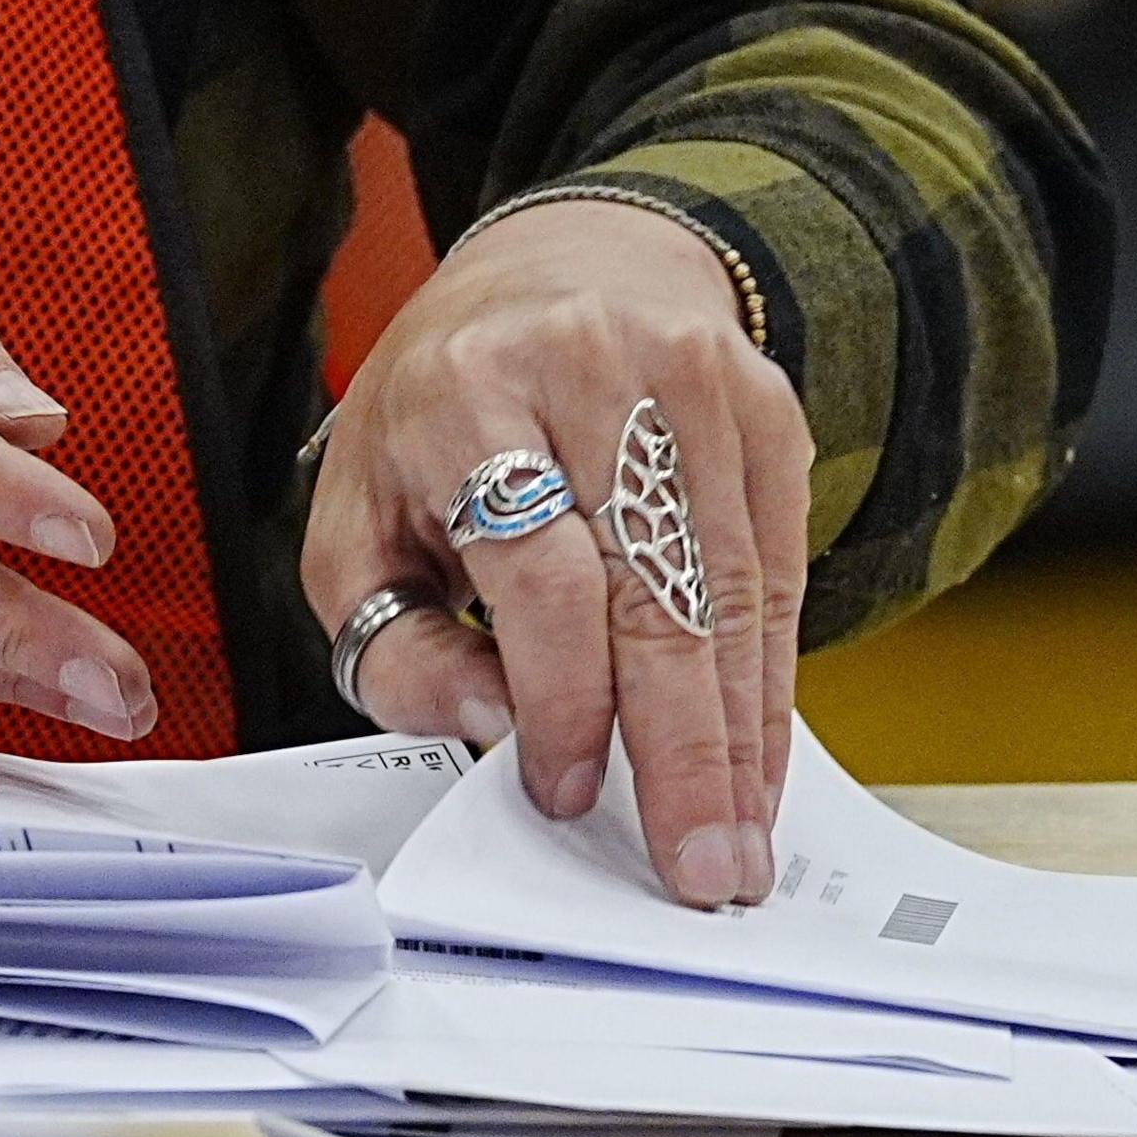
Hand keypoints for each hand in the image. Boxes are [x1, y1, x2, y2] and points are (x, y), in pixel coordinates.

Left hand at [302, 199, 813, 906]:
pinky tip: (754, 761)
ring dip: (737, 735)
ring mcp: (697, 382)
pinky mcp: (768, 411)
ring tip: (736, 844)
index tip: (564, 790)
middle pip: (652, 587)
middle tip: (696, 866)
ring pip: (731, 590)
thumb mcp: (359, 517)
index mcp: (465, 391)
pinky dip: (765, 682)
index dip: (559, 695)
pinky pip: (777, 573)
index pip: (539, 569)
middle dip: (679, 747)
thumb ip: (396, 638)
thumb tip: (494, 723)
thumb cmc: (441, 417)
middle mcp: (591, 370)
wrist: (563, 270)